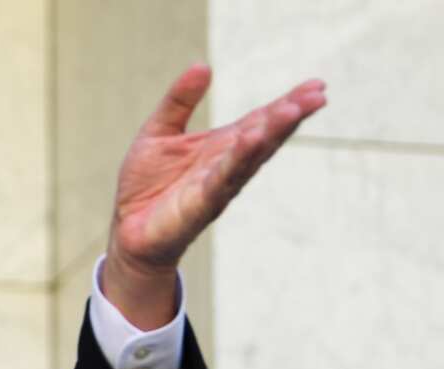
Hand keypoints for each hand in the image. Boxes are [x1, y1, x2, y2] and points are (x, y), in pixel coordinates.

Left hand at [102, 64, 326, 328]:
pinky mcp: (199, 206)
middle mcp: (226, 165)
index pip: (260, 121)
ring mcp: (216, 187)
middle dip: (289, 117)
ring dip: (271, 135)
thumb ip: (179, 101)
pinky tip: (252, 141)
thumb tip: (203, 65)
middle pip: (264, 137)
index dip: (288, 104)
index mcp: (222, 147)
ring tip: (292, 111)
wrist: (126, 228)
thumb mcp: (158, 132)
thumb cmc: (146, 185)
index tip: (317, 86)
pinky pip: (221, 181)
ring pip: (249, 158)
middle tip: (317, 96)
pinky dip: (237, 161)